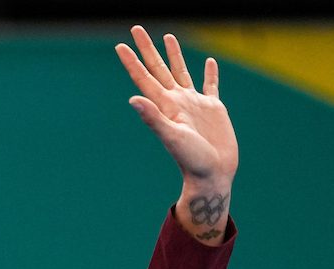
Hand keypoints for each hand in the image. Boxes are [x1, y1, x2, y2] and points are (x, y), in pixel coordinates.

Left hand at [116, 26, 236, 242]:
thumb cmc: (191, 160)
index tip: (120, 45)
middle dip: (147, 49)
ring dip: (174, 55)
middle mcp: (177, 101)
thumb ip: (153, 119)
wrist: (213, 174)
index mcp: (165, 106)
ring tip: (167, 37)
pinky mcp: (213, 109)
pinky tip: (210, 62)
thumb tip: (133, 100)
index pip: (144, 78)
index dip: (132, 62)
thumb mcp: (172, 137)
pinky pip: (211, 85)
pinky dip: (210, 73)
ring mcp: (194, 104)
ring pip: (181, 72)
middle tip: (136, 28)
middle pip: (159, 69)